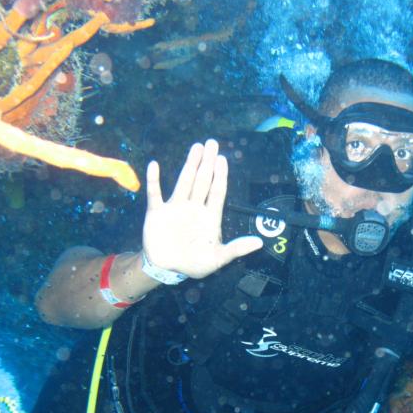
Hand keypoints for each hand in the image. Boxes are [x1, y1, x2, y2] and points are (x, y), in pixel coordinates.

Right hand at [142, 139, 261, 278]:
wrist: (167, 269)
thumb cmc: (194, 263)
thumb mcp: (217, 259)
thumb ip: (236, 249)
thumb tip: (259, 243)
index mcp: (209, 216)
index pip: (216, 191)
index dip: (220, 176)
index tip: (222, 159)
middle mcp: (193, 207)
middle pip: (202, 181)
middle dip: (207, 163)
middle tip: (212, 143)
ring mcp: (175, 208)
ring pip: (184, 182)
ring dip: (189, 165)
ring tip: (196, 147)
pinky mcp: (157, 213)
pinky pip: (154, 194)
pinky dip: (153, 181)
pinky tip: (154, 165)